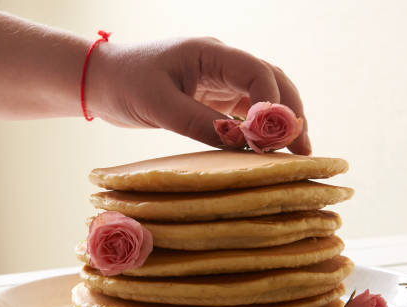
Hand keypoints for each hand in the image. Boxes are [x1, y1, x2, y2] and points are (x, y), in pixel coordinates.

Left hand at [87, 37, 310, 154]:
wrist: (103, 82)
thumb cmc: (125, 85)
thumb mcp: (159, 105)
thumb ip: (199, 122)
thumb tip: (240, 146)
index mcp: (210, 53)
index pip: (258, 71)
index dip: (274, 104)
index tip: (278, 137)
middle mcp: (221, 62)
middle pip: (271, 81)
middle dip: (289, 113)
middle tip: (303, 149)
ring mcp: (218, 79)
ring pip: (262, 97)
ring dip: (278, 122)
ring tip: (295, 153)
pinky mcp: (211, 96)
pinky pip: (243, 111)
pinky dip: (257, 129)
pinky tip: (265, 150)